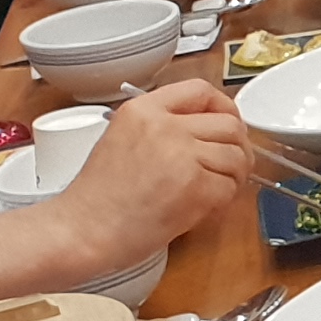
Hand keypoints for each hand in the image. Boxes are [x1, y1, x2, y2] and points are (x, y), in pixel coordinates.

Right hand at [51, 80, 251, 269]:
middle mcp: (164, 126)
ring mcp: (181, 154)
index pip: (201, 90)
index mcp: (144, 109)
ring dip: (233, 176)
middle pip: (229, 124)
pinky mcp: (195, 186)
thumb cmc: (100, 195)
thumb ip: (162, 126)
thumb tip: (209, 129)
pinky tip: (203, 207)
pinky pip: (230, 186)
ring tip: (213, 189)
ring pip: (236, 156)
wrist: (83, 230)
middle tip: (229, 167)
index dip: (223, 108)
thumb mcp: (122, 138)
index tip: (226, 125)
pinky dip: (224, 200)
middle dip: (237, 147)